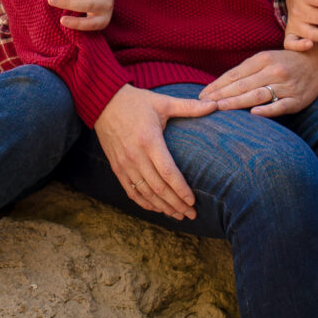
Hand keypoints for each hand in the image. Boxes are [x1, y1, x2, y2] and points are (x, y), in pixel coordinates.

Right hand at [95, 86, 213, 218]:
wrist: (103, 102)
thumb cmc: (136, 102)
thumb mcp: (162, 102)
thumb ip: (188, 106)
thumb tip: (214, 104)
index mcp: (149, 141)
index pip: (168, 172)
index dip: (181, 189)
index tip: (193, 201)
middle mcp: (135, 156)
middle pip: (158, 188)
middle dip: (176, 204)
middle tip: (192, 214)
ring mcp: (124, 164)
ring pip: (145, 193)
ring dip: (162, 207)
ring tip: (178, 216)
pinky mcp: (116, 167)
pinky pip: (131, 191)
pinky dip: (144, 203)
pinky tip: (157, 208)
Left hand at [202, 46, 317, 116]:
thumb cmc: (287, 62)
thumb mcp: (267, 58)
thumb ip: (247, 70)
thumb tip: (220, 85)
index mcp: (263, 59)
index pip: (235, 74)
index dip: (217, 85)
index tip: (202, 95)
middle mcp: (274, 70)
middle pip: (242, 85)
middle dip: (221, 95)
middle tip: (203, 104)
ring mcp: (286, 85)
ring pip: (257, 95)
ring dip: (236, 102)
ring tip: (220, 108)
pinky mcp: (297, 99)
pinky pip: (280, 106)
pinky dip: (267, 110)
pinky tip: (254, 114)